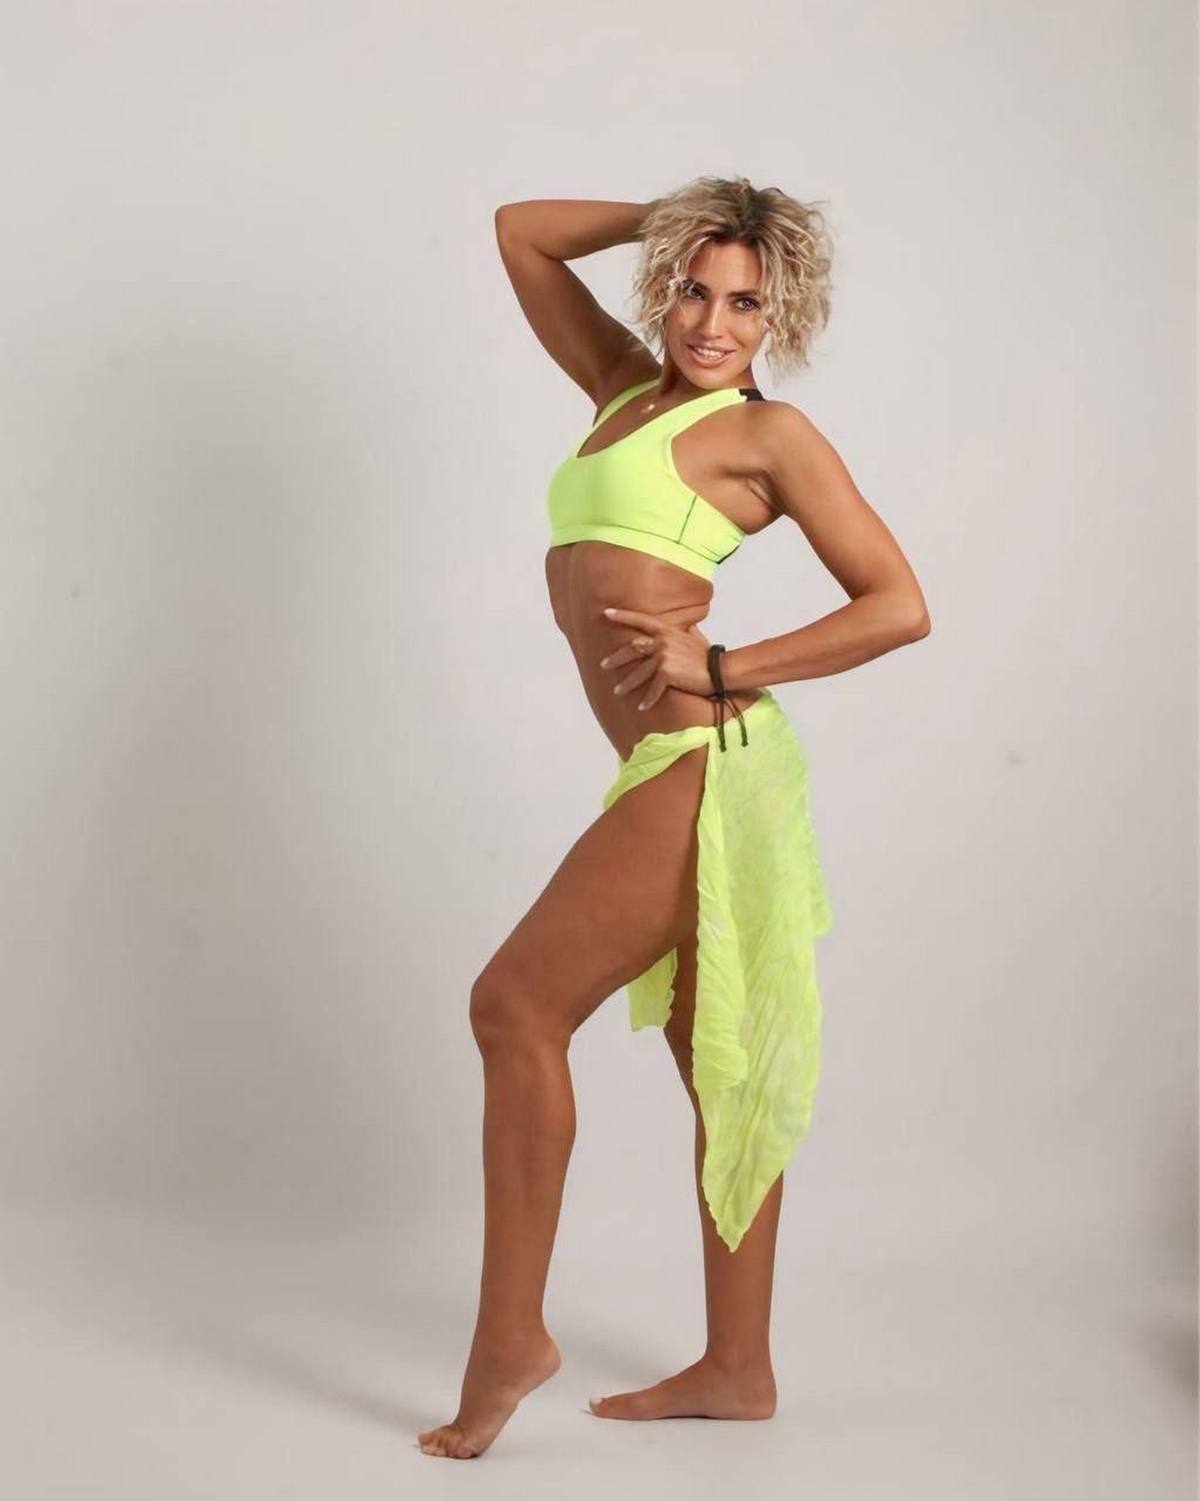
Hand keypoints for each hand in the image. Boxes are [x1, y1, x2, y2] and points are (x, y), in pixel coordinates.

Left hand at [598, 606, 713, 709]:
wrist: (720, 670)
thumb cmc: (708, 656)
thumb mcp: (695, 637)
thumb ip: (685, 630)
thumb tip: (686, 624)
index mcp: (667, 631)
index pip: (641, 620)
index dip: (623, 616)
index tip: (606, 613)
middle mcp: (662, 642)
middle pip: (632, 649)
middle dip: (616, 658)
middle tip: (604, 665)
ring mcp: (664, 657)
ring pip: (639, 672)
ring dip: (627, 683)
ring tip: (618, 691)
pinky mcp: (667, 673)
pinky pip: (653, 689)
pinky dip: (647, 699)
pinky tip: (641, 706)